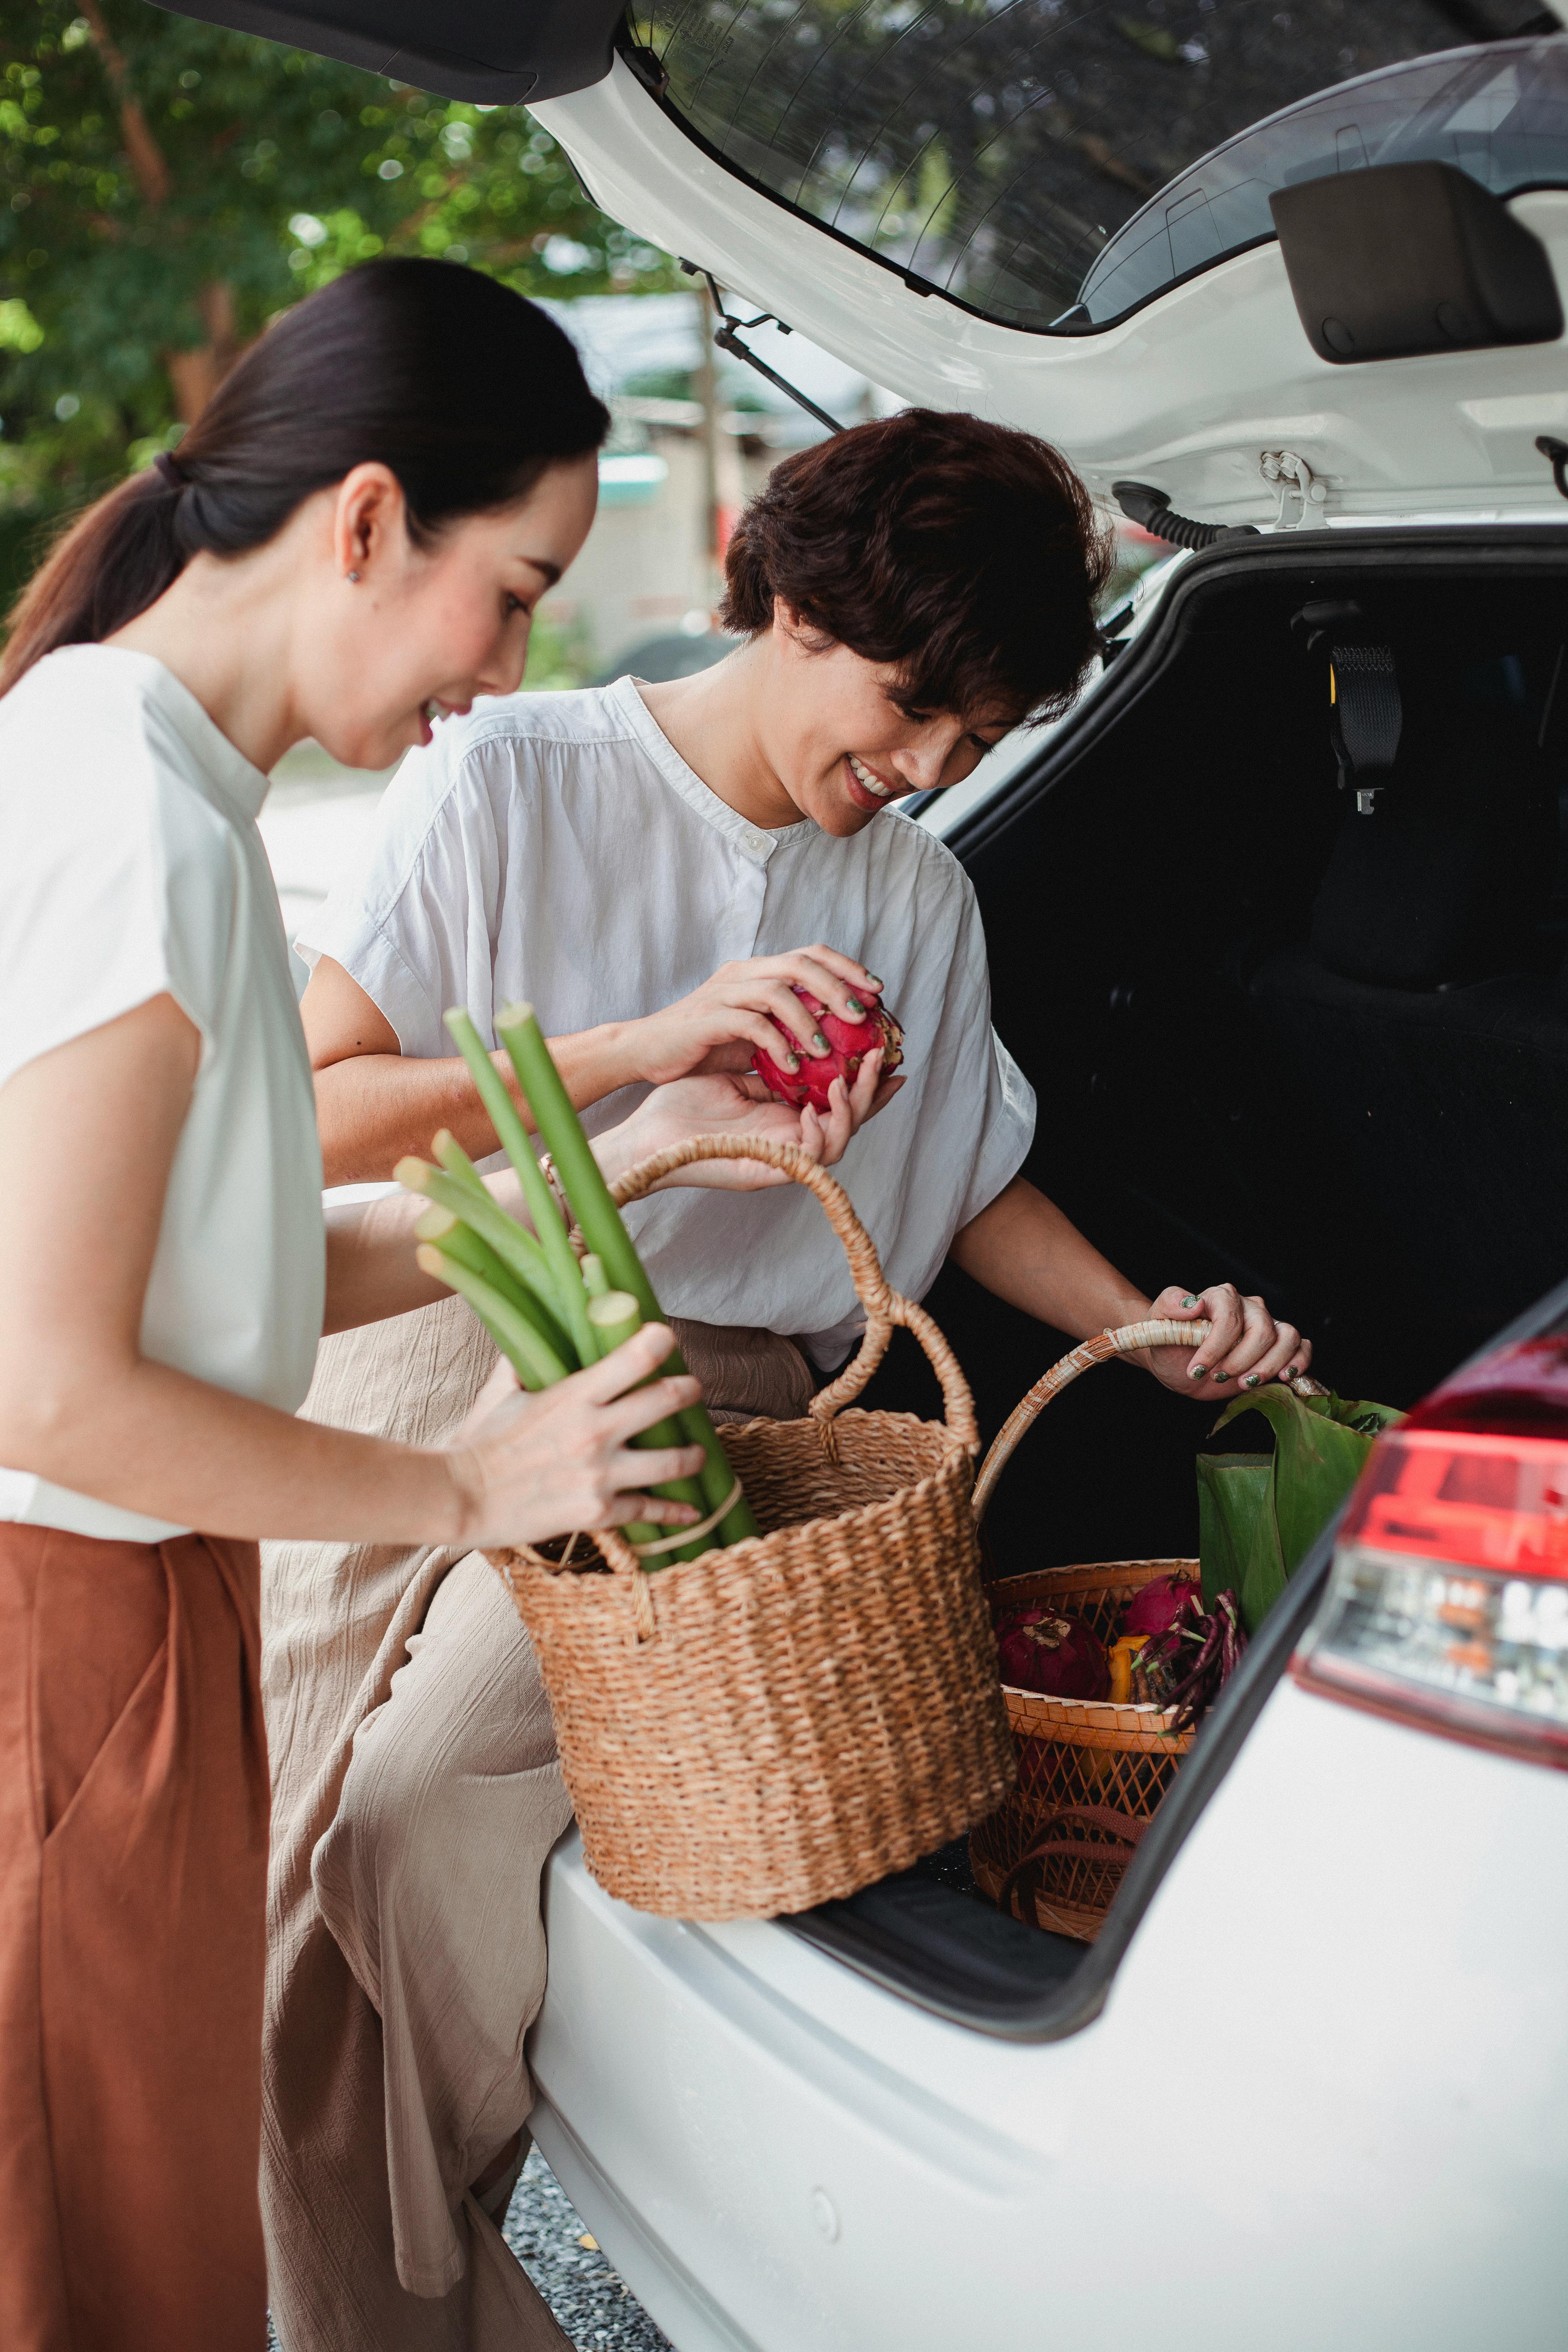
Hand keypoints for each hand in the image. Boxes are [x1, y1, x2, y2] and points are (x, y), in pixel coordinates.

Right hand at [441, 1323, 706, 1545]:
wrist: (460, 1497)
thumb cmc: (478, 1442)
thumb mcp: (500, 1393)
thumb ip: (522, 1362)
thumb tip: (530, 1333)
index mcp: (574, 1395)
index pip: (636, 1356)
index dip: (661, 1342)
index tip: (667, 1340)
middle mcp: (595, 1431)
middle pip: (668, 1401)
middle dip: (689, 1392)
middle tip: (693, 1391)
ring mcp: (601, 1474)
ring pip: (674, 1461)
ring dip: (694, 1454)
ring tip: (698, 1452)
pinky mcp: (599, 1511)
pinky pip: (651, 1510)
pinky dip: (676, 1511)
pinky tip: (690, 1510)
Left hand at [607, 1054, 902, 1191]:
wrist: (645, 1137)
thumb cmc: (681, 1107)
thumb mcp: (733, 1076)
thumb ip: (768, 1066)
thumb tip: (797, 1037)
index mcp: (785, 1121)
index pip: (838, 1103)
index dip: (867, 1082)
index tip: (886, 1053)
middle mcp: (790, 1142)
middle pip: (851, 1122)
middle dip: (872, 1091)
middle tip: (882, 1058)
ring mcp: (781, 1160)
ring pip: (841, 1142)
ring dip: (853, 1111)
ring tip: (848, 1080)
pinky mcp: (767, 1172)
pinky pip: (810, 1160)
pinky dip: (819, 1135)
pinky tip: (811, 1110)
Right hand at [620, 947, 882, 1085]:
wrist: (644, 1051)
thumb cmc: (701, 1046)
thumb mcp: (752, 1031)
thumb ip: (785, 1026)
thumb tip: (835, 1036)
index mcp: (755, 972)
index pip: (809, 954)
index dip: (846, 967)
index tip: (877, 990)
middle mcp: (742, 973)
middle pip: (800, 963)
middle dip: (838, 987)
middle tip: (863, 1016)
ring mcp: (723, 993)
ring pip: (777, 990)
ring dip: (809, 1020)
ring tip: (826, 1050)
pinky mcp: (708, 1019)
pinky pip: (751, 1024)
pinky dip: (777, 1044)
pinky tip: (792, 1068)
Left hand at [1139, 1284, 1311, 1401]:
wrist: (1178, 1363)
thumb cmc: (1169, 1343)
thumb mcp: (1159, 1325)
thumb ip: (1170, 1304)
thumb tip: (1193, 1303)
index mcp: (1221, 1296)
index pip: (1230, 1318)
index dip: (1216, 1348)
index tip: (1196, 1370)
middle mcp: (1249, 1306)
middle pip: (1262, 1332)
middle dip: (1240, 1362)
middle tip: (1218, 1377)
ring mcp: (1267, 1324)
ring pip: (1287, 1338)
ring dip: (1267, 1366)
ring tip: (1243, 1383)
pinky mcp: (1278, 1345)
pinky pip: (1302, 1346)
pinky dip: (1299, 1362)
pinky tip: (1283, 1376)